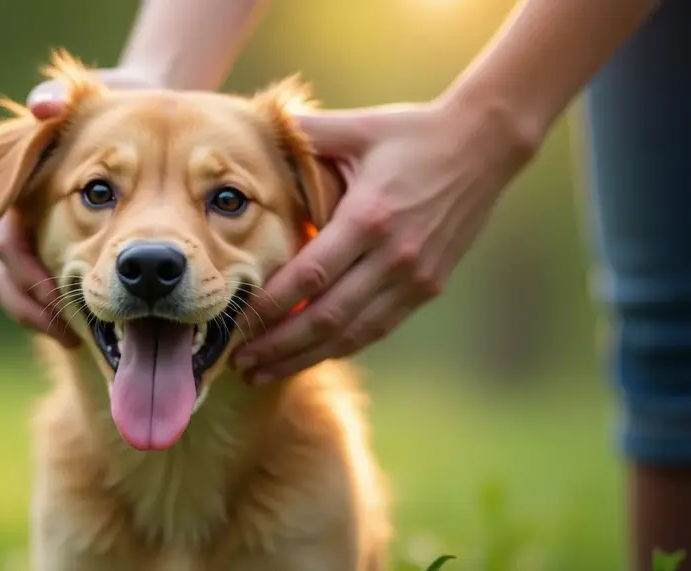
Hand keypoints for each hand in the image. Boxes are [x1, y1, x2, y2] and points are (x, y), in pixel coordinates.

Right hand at [0, 67, 159, 345]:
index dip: (23, 263)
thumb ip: (60, 98)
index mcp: (18, 185)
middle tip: (63, 322)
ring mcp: (33, 241)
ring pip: (15, 292)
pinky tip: (80, 334)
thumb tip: (44, 106)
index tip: (53, 291)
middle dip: (32, 301)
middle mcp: (18, 217)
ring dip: (41, 316)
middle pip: (4, 273)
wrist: (139, 120)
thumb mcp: (90, 100)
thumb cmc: (110, 109)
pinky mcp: (57, 262)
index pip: (5, 233)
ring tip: (73, 334)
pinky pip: (40, 302)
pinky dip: (54, 318)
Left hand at [232, 96, 539, 382]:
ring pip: (352, 334)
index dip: (271, 306)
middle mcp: (394, 256)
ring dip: (305, 357)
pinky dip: (340, 346)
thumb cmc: (412, 132)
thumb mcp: (357, 127)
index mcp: (369, 217)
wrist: (484, 144)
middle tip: (240, 363)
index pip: (310, 276)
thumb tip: (253, 128)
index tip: (237, 323)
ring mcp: (415, 277)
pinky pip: (377, 327)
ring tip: (264, 372)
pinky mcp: (429, 286)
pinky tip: (309, 355)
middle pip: (327, 318)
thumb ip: (304, 133)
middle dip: (278, 347)